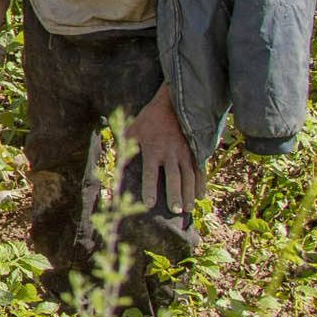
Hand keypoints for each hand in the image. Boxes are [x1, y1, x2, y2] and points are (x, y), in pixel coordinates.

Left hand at [127, 84, 200, 214]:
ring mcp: (184, 152)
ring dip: (189, 194)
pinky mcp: (195, 151)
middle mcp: (170, 153)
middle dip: (174, 195)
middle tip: (176, 211)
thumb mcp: (132, 130)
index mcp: (152, 150)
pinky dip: (201, 183)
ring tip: (188, 209)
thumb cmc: (149, 120)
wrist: (172, 105)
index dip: (149, 189)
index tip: (149, 205)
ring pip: (188, 176)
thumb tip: (114, 162)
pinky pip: (199, 169)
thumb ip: (124, 147)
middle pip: (173, 178)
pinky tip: (201, 196)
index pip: (150, 174)